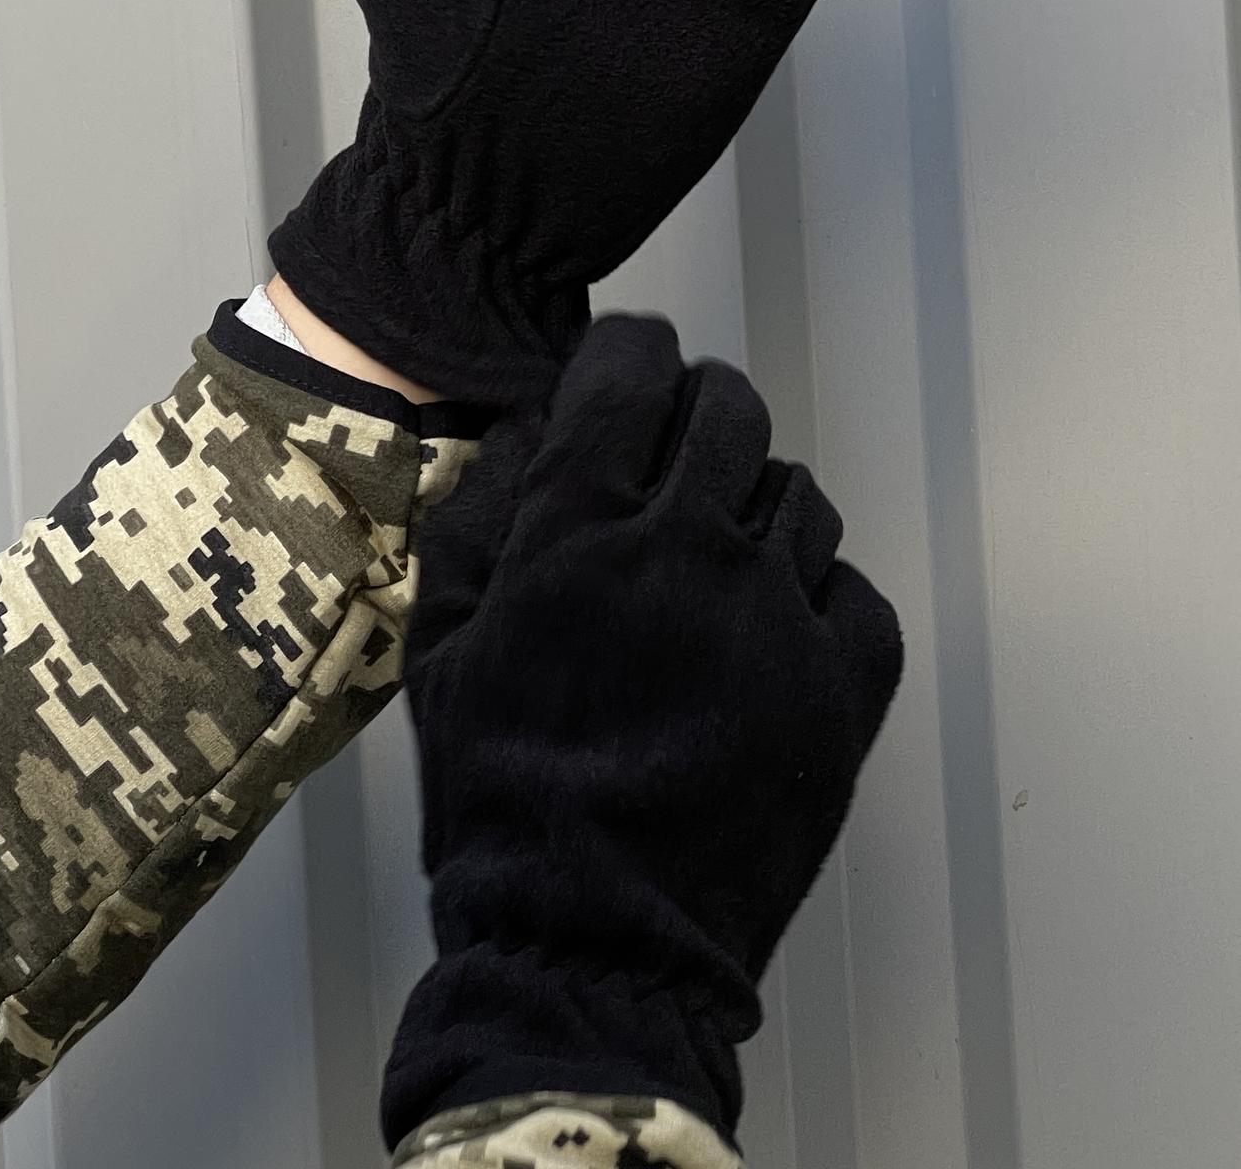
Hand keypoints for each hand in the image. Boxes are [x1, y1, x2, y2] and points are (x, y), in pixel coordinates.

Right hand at [382, 316, 902, 1144]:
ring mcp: (776, 618)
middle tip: (680, 453)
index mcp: (576, 534)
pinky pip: (854, 588)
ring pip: (799, 494)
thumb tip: (534, 428)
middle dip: (700, 410)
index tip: (630, 370)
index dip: (630, 355)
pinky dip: (818, 596)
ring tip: (723, 565)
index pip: (628, 372)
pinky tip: (775, 634)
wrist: (594, 945)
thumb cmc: (505, 801)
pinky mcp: (842, 688)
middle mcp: (684, 551)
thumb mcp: (445, 650)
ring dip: (758, 506)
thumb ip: (481, 519)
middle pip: (730, 408)